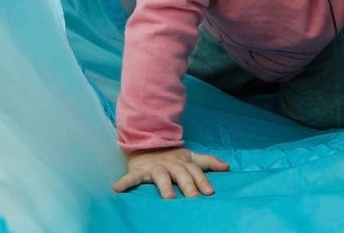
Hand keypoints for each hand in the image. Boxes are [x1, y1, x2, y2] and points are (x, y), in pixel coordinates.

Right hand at [111, 147, 229, 198]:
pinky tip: (117, 189)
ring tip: (168, 197)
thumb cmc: (172, 157)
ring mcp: (155, 168)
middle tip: (193, 197)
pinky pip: (132, 177)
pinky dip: (124, 182)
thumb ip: (208, 162)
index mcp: (184, 163)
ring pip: (161, 177)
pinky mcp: (139, 171)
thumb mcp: (190, 157)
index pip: (196, 172)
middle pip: (181, 175)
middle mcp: (171, 165)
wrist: (146, 146)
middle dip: (188, 185)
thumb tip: (227, 167)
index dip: (202, 181)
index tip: (209, 192)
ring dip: (164, 186)